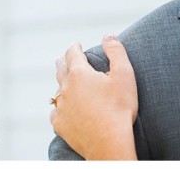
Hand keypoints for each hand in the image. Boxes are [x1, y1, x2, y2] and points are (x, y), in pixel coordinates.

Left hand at [49, 35, 138, 159]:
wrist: (109, 142)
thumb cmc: (119, 108)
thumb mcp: (124, 74)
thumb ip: (116, 51)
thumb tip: (108, 36)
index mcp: (80, 74)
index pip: (72, 53)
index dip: (74, 47)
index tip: (76, 44)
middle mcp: (66, 88)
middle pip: (60, 70)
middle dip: (62, 62)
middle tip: (62, 59)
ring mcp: (61, 108)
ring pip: (57, 92)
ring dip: (60, 85)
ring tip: (63, 83)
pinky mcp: (60, 125)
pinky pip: (55, 113)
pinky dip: (58, 109)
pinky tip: (62, 110)